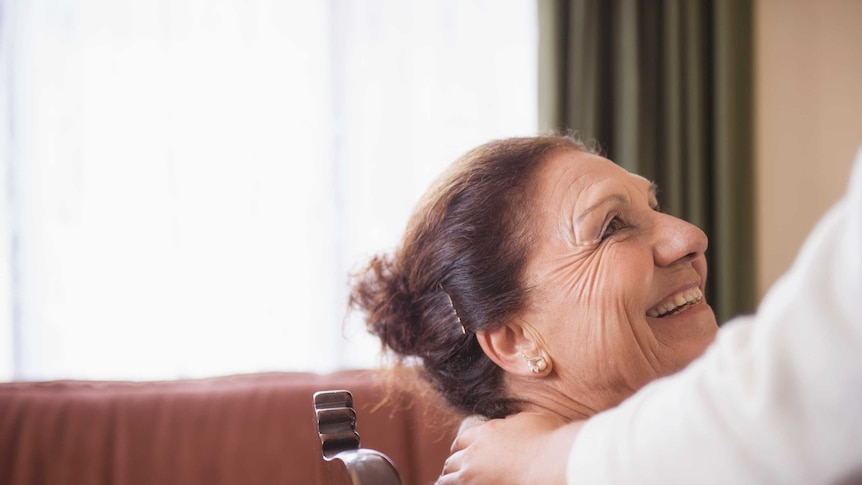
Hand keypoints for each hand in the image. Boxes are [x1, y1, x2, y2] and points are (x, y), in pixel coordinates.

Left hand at [436, 412, 583, 484]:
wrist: (549, 462)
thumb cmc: (549, 442)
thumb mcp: (533, 421)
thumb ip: (516, 421)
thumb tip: (508, 422)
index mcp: (488, 431)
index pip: (464, 439)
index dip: (462, 447)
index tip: (463, 453)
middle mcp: (475, 449)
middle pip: (453, 457)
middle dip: (454, 463)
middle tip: (454, 470)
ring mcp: (472, 469)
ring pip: (448, 474)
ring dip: (448, 478)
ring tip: (447, 482)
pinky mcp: (473, 484)